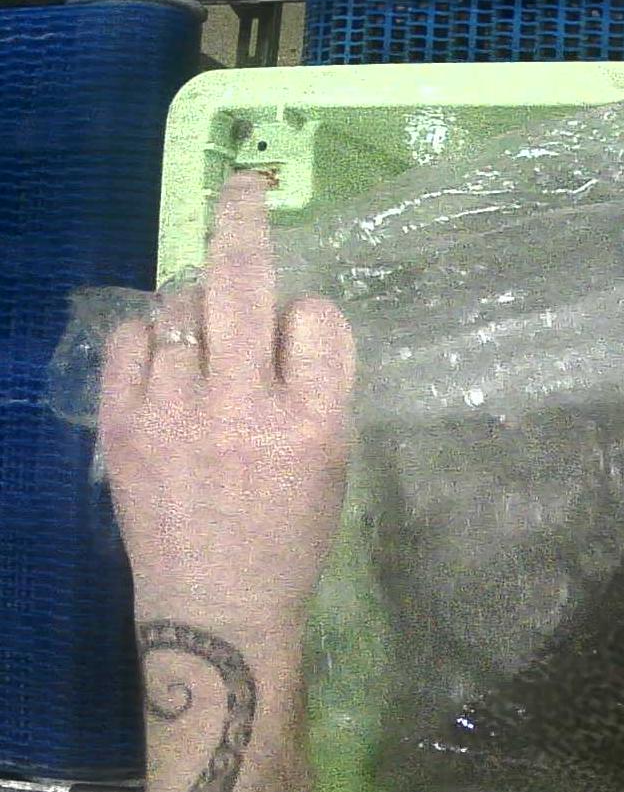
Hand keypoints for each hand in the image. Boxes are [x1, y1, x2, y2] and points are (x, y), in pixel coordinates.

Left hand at [98, 173, 356, 642]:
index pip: (317, 317)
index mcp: (315, 423)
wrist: (214, 605)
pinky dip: (154, 337)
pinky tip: (167, 365)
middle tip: (244, 187)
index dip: (311, 316)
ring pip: (185, 304)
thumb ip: (315, 386)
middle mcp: (247, 407)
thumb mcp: (332, 462)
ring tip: (205, 342)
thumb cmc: (288, 536)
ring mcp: (177, 412)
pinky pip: (136, 337)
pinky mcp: (123, 422)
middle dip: (245, 220)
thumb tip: (279, 313)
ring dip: (200, 306)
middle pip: (246, 282)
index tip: (304, 334)